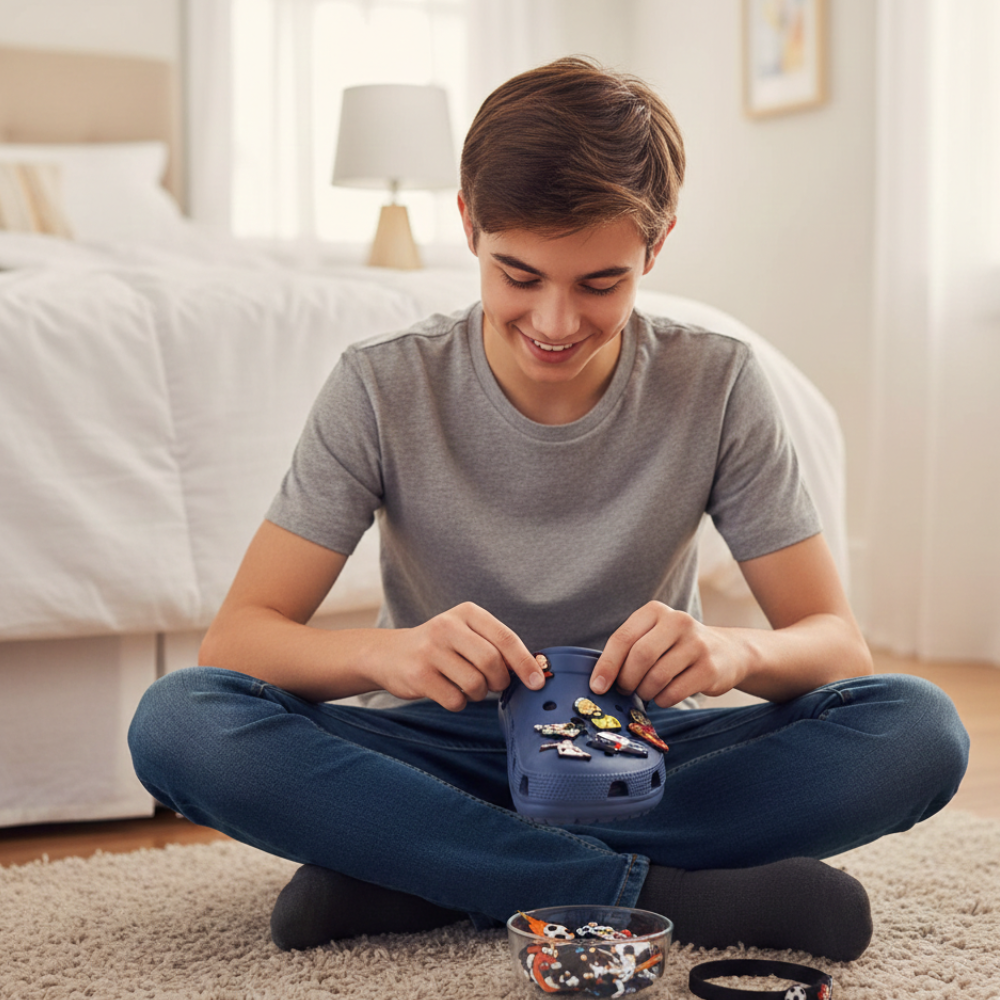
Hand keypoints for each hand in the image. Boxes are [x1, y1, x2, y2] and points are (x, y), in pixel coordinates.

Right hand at [370, 602, 543, 711]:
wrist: (390, 654)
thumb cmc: (440, 647)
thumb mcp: (466, 634)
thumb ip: (496, 647)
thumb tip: (534, 672)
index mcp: (467, 613)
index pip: (505, 637)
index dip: (525, 662)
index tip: (537, 682)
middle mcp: (447, 626)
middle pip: (491, 662)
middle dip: (500, 681)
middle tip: (495, 685)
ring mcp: (430, 650)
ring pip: (475, 684)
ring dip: (478, 694)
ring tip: (468, 686)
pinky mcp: (418, 675)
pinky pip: (455, 699)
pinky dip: (459, 702)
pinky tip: (449, 691)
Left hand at [589, 601, 746, 707]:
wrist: (726, 652)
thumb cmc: (676, 647)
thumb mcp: (653, 637)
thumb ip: (629, 650)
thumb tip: (600, 681)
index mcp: (655, 611)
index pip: (623, 638)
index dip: (607, 665)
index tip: (597, 687)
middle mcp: (677, 621)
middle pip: (640, 657)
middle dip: (626, 680)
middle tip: (625, 690)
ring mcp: (696, 644)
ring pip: (657, 677)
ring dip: (645, 692)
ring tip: (646, 692)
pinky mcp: (710, 668)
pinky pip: (674, 692)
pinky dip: (663, 700)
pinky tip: (664, 695)